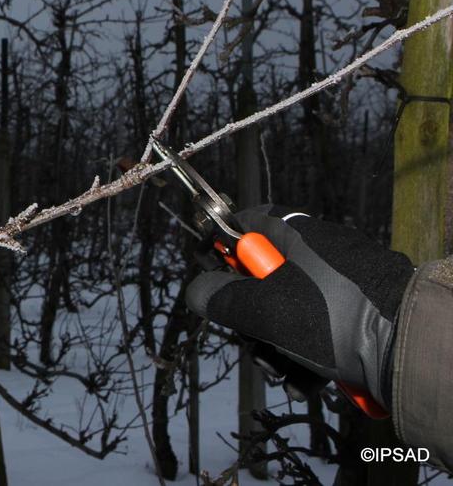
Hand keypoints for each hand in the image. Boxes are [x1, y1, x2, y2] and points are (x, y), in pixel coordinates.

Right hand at [186, 205, 414, 408]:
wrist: (408, 346)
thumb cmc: (329, 317)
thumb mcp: (263, 309)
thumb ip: (221, 298)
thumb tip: (195, 291)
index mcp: (298, 235)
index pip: (250, 222)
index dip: (225, 243)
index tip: (212, 270)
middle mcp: (323, 252)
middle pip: (267, 275)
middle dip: (252, 314)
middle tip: (252, 339)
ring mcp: (346, 283)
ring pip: (293, 308)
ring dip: (279, 344)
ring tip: (284, 372)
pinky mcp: (364, 313)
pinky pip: (322, 328)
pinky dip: (310, 354)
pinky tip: (308, 380)